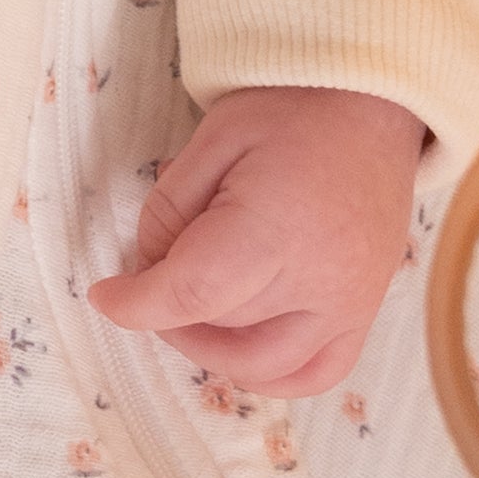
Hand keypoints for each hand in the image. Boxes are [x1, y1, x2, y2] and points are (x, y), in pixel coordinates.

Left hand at [82, 85, 426, 397]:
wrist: (372, 105)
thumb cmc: (290, 112)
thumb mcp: (211, 140)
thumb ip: (170, 209)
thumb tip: (150, 268)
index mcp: (275, 228)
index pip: (193, 293)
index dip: (137, 304)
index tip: (106, 295)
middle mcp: (320, 279)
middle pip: (219, 325)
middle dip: (170, 307)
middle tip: (156, 270)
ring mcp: (350, 304)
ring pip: (261, 364)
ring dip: (211, 349)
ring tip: (191, 307)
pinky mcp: (366, 312)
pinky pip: (316, 373)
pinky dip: (270, 372)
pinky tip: (239, 343)